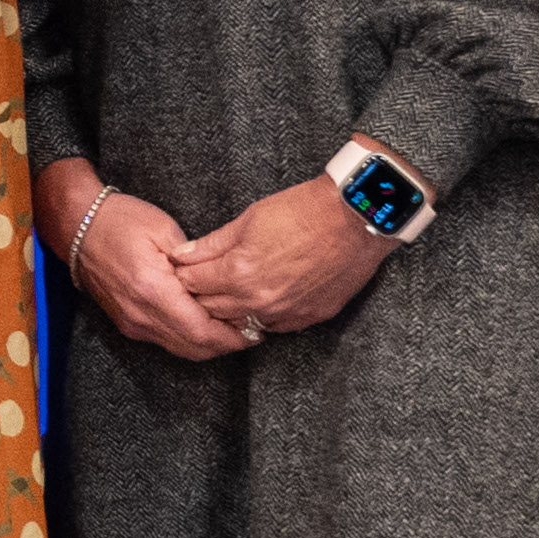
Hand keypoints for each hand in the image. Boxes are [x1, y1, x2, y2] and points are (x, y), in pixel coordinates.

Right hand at [38, 164, 245, 360]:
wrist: (78, 227)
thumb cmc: (120, 221)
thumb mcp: (164, 230)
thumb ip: (195, 262)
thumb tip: (221, 285)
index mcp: (153, 290)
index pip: (200, 329)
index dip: (231, 336)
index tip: (254, 330)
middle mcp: (141, 314)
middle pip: (193, 347)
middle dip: (225, 345)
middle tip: (251, 334)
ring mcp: (132, 322)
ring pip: (179, 349)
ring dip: (208, 345)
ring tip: (233, 331)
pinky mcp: (128, 323)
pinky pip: (165, 340)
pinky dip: (189, 339)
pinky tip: (205, 324)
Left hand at [166, 176, 405, 341]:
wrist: (356, 217)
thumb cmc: (304, 210)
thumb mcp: (250, 218)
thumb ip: (213, 243)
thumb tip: (183, 255)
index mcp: (239, 274)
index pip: (192, 284)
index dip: (184, 274)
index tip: (182, 268)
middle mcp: (259, 301)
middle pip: (212, 309)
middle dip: (200, 295)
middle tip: (200, 281)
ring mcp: (286, 313)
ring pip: (242, 323)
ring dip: (231, 310)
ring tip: (229, 291)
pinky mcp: (310, 317)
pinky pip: (274, 327)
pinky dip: (262, 316)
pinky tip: (261, 300)